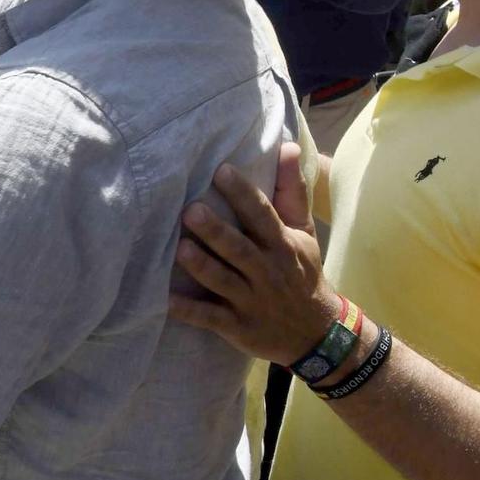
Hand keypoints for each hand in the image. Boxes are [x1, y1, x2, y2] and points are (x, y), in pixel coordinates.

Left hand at [170, 143, 337, 365]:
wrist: (315, 334)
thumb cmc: (301, 273)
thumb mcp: (304, 232)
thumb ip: (291, 191)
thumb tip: (288, 145)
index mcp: (283, 245)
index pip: (263, 216)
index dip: (243, 194)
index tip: (221, 170)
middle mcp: (267, 272)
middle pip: (239, 249)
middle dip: (216, 231)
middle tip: (190, 210)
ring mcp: (251, 301)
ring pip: (223, 281)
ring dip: (201, 266)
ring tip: (179, 248)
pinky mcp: (237, 326)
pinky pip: (209, 318)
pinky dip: (188, 310)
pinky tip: (164, 299)